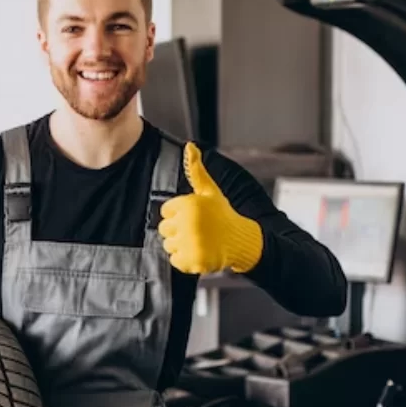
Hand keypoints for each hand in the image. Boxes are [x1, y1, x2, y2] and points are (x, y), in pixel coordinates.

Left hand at [158, 143, 263, 274]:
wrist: (242, 240)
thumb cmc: (223, 214)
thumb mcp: (210, 191)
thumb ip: (196, 170)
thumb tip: (190, 146)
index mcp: (189, 204)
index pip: (165, 211)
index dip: (178, 214)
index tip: (194, 216)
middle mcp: (188, 223)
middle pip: (164, 229)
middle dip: (178, 230)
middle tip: (197, 230)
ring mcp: (190, 243)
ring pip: (168, 245)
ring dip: (181, 245)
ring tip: (199, 241)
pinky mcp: (192, 260)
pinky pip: (174, 260)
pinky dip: (185, 260)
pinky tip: (199, 252)